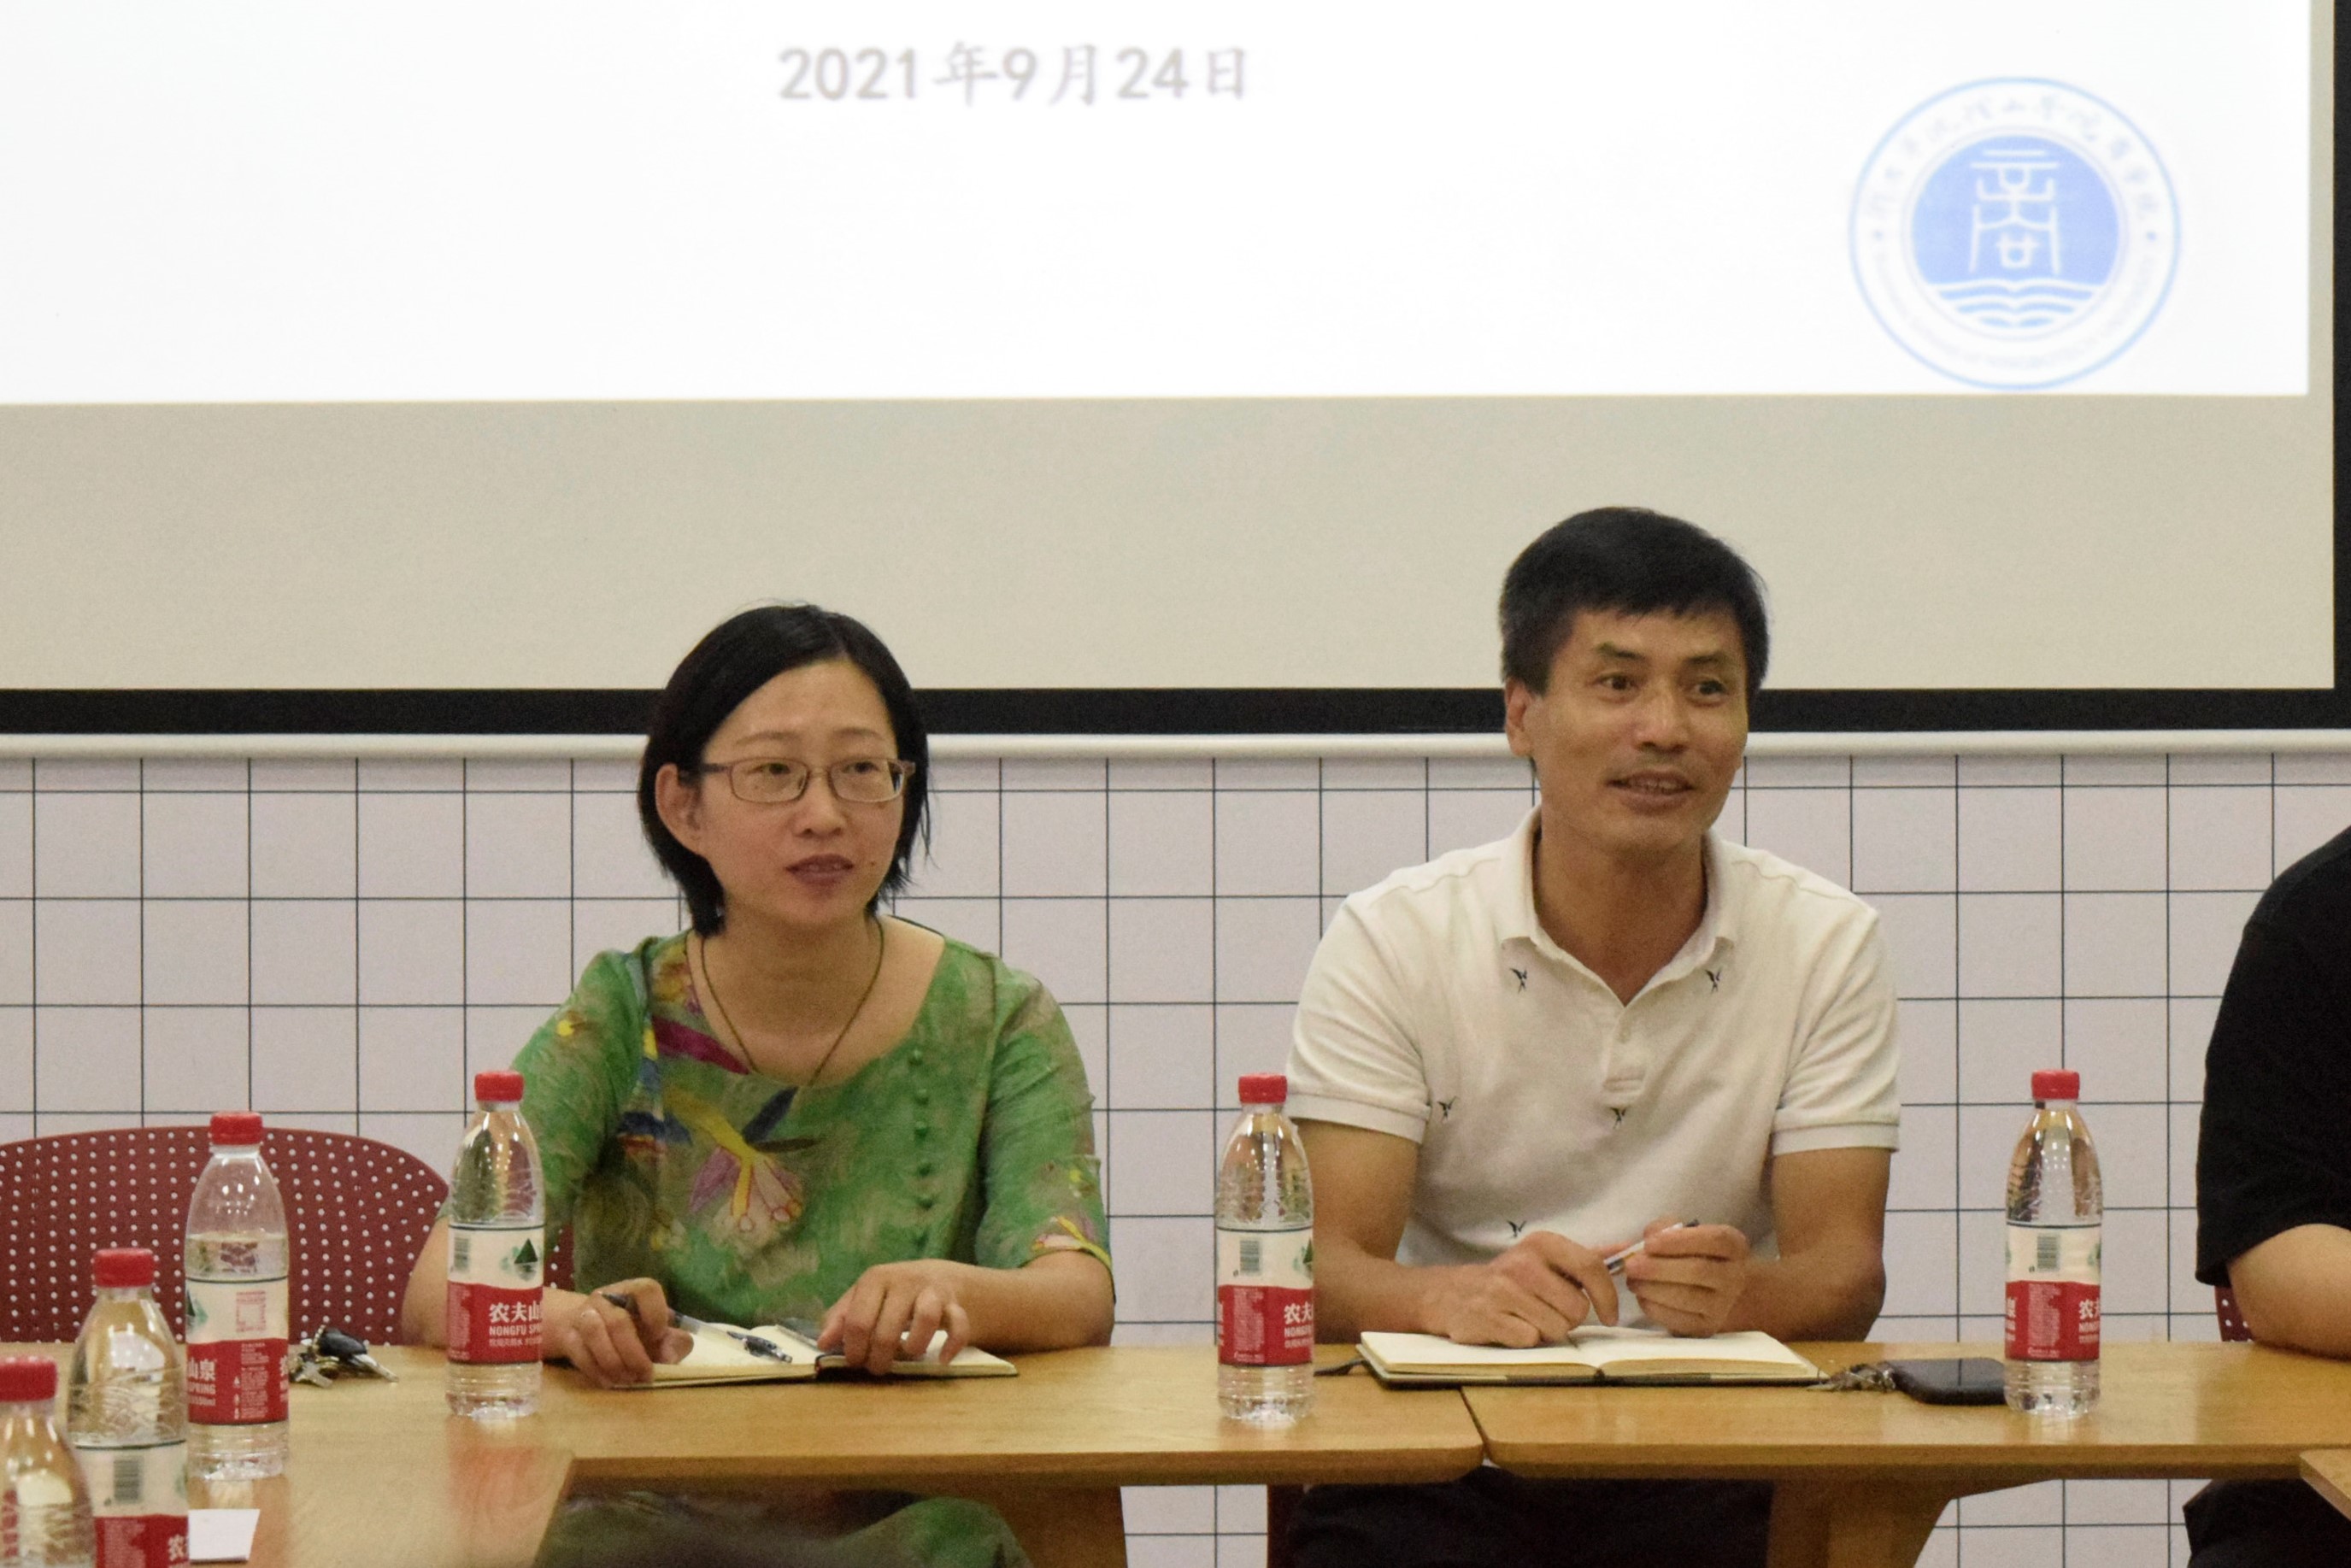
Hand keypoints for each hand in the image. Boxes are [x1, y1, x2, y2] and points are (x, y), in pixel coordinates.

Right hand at [544, 1279, 692, 1386]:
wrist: (578, 1325)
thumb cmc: (626, 1328)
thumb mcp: (651, 1331)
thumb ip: (670, 1341)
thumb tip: (671, 1356)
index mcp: (631, 1291)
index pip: (646, 1289)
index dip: (655, 1313)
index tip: (659, 1336)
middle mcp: (605, 1298)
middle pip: (618, 1321)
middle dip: (634, 1354)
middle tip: (645, 1376)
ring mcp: (582, 1314)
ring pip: (595, 1333)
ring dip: (613, 1362)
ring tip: (627, 1380)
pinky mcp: (567, 1335)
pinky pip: (579, 1352)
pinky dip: (596, 1370)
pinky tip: (610, 1383)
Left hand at [818, 1260, 974, 1374]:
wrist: (936, 1278)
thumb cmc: (890, 1294)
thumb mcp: (862, 1298)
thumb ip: (840, 1318)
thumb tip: (822, 1343)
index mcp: (876, 1279)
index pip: (858, 1320)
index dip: (854, 1348)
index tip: (855, 1361)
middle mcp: (905, 1281)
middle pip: (889, 1326)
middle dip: (880, 1356)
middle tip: (878, 1367)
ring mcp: (932, 1291)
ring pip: (926, 1317)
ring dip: (914, 1346)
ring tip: (907, 1356)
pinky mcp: (956, 1305)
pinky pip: (959, 1325)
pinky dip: (951, 1345)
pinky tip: (941, 1360)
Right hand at [1425, 1231, 1618, 1346]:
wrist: (1452, 1294)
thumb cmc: (1510, 1280)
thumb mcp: (1545, 1259)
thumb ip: (1586, 1258)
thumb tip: (1627, 1249)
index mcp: (1541, 1244)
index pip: (1591, 1267)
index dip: (1608, 1296)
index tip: (1610, 1315)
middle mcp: (1522, 1263)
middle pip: (1577, 1308)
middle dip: (1570, 1319)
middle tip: (1549, 1312)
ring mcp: (1503, 1291)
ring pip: (1557, 1328)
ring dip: (1548, 1330)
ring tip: (1528, 1318)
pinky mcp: (1489, 1318)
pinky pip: (1531, 1340)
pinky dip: (1526, 1340)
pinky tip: (1511, 1326)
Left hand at [1621, 1220, 1750, 1336]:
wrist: (1719, 1292)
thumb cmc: (1696, 1255)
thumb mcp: (1687, 1233)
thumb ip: (1664, 1230)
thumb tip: (1641, 1240)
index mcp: (1733, 1246)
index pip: (1715, 1240)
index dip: (1679, 1241)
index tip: (1648, 1243)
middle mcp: (1734, 1277)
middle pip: (1698, 1271)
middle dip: (1658, 1268)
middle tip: (1631, 1265)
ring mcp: (1722, 1306)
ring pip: (1686, 1298)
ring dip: (1652, 1289)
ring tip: (1632, 1280)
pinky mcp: (1707, 1328)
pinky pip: (1678, 1320)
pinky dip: (1654, 1308)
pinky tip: (1642, 1297)